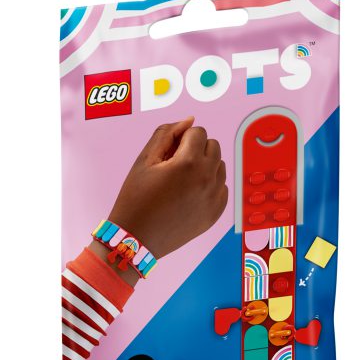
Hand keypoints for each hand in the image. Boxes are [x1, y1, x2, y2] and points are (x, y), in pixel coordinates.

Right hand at [107, 117, 227, 259]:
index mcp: (190, 163)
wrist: (136, 239)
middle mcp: (208, 179)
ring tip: (182, 181)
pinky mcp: (216, 213)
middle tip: (174, 167)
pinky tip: (190, 194)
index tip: (167, 155)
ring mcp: (214, 198)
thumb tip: (189, 121)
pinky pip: (222, 187)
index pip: (198, 131)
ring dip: (205, 166)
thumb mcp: (145, 160)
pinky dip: (210, 186)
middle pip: (213, 146)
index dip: (180, 139)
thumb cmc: (136, 199)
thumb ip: (166, 134)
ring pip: (220, 166)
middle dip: (196, 149)